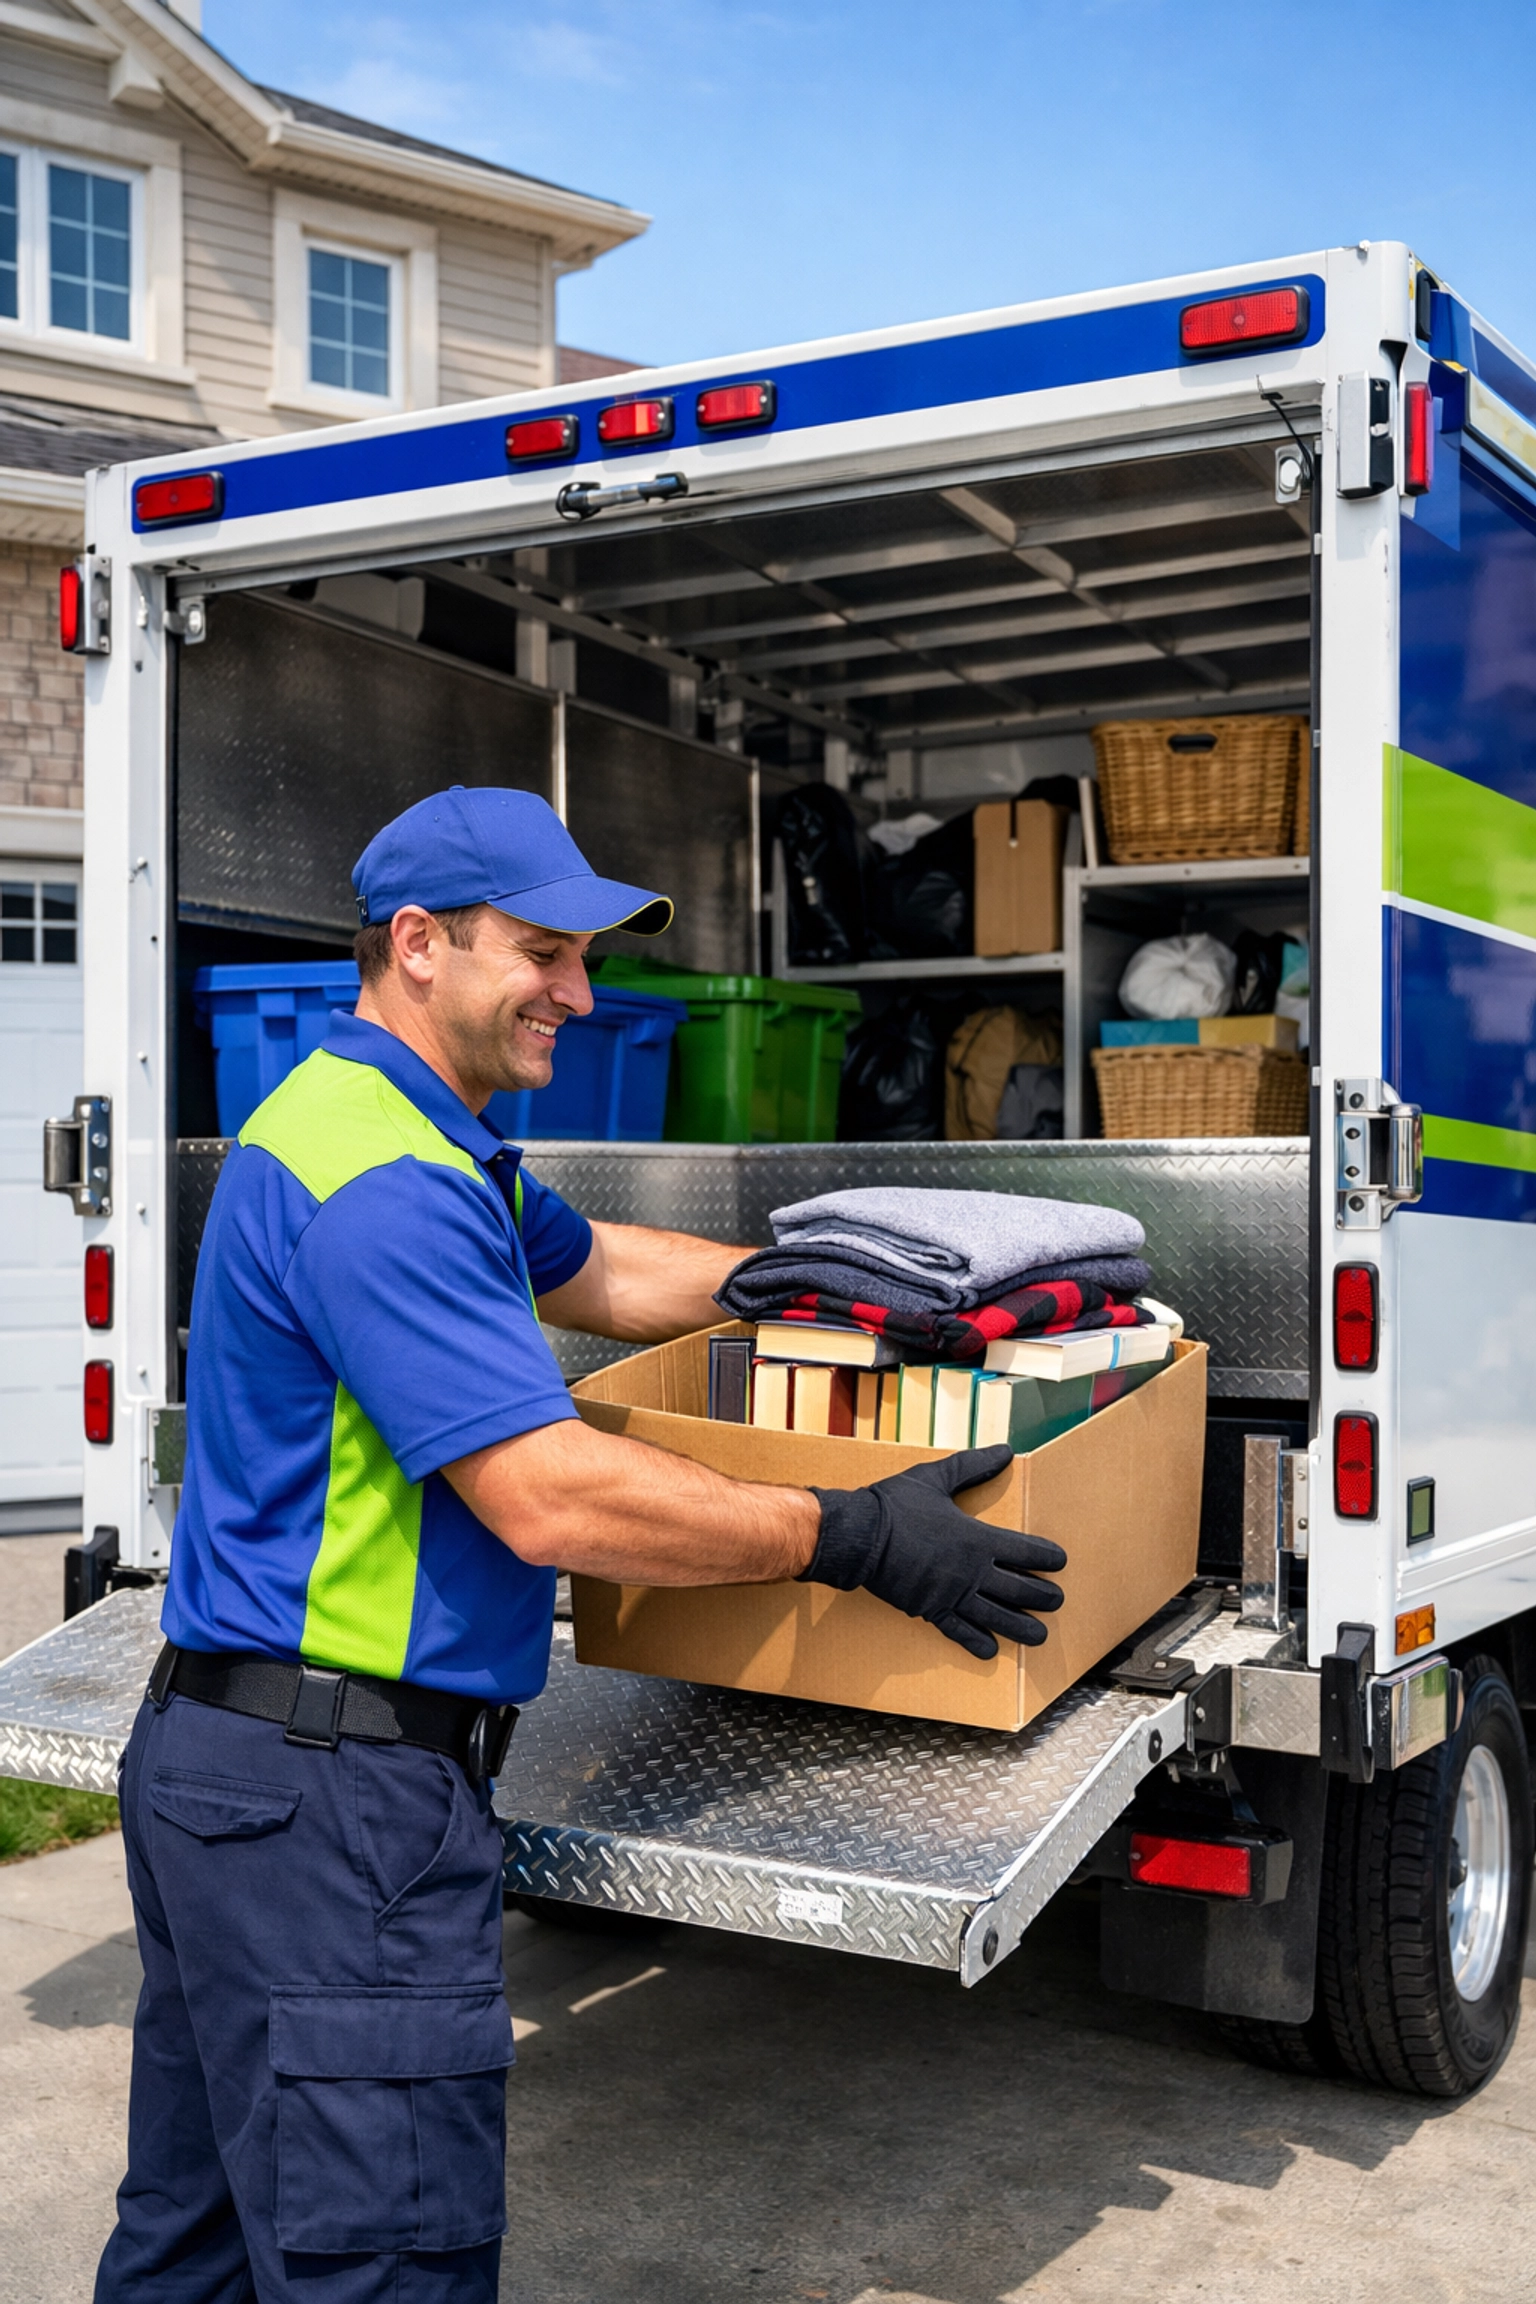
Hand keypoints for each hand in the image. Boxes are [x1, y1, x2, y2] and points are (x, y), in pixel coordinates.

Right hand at [804, 1445, 1066, 1659]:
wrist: (857, 1536)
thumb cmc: (895, 1505)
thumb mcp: (935, 1477)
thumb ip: (973, 1466)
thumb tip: (1005, 1451)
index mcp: (976, 1538)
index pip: (1026, 1551)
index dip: (1048, 1557)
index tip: (1060, 1561)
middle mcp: (970, 1571)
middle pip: (1019, 1589)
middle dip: (1043, 1596)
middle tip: (1056, 1600)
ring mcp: (952, 1594)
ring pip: (997, 1617)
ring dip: (1022, 1627)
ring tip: (1039, 1635)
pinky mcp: (930, 1610)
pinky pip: (959, 1631)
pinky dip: (976, 1642)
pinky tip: (990, 1650)